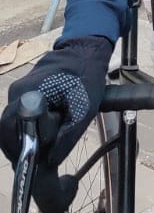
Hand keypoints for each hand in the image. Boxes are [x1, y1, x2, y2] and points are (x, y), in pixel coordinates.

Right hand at [0, 37, 112, 166]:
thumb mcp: (84, 110)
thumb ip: (68, 137)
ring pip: (11, 122)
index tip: (30, 158)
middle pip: (6, 128)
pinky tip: (40, 132)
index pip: (10, 129)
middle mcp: (16, 91)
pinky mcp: (21, 90)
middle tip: (36, 158)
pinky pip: (17, 114)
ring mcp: (17, 90)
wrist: (85, 51)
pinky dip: (25, 126)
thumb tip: (51, 160)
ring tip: (39, 146)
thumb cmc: (86, 76)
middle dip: (19, 145)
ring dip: (22, 136)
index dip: (18, 147)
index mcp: (27, 95)